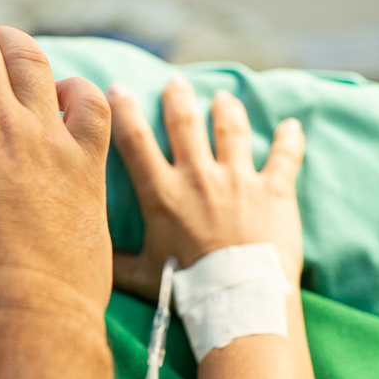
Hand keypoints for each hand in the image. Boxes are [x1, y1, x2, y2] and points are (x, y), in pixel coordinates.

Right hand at [108, 77, 305, 300]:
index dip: (124, 111)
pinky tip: (292, 125)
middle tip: (176, 82)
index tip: (117, 88)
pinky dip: (290, 139)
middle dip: (178, 98)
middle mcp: (198, 177)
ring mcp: (238, 180)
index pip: (135, 140)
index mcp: (162, 192)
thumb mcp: (140, 276)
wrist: (239, 296)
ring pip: (231, 130)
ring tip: (223, 97)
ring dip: (227, 110)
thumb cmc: (186, 288)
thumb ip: (114, 261)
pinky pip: (284, 156)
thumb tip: (86, 257)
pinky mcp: (274, 190)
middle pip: (185, 123)